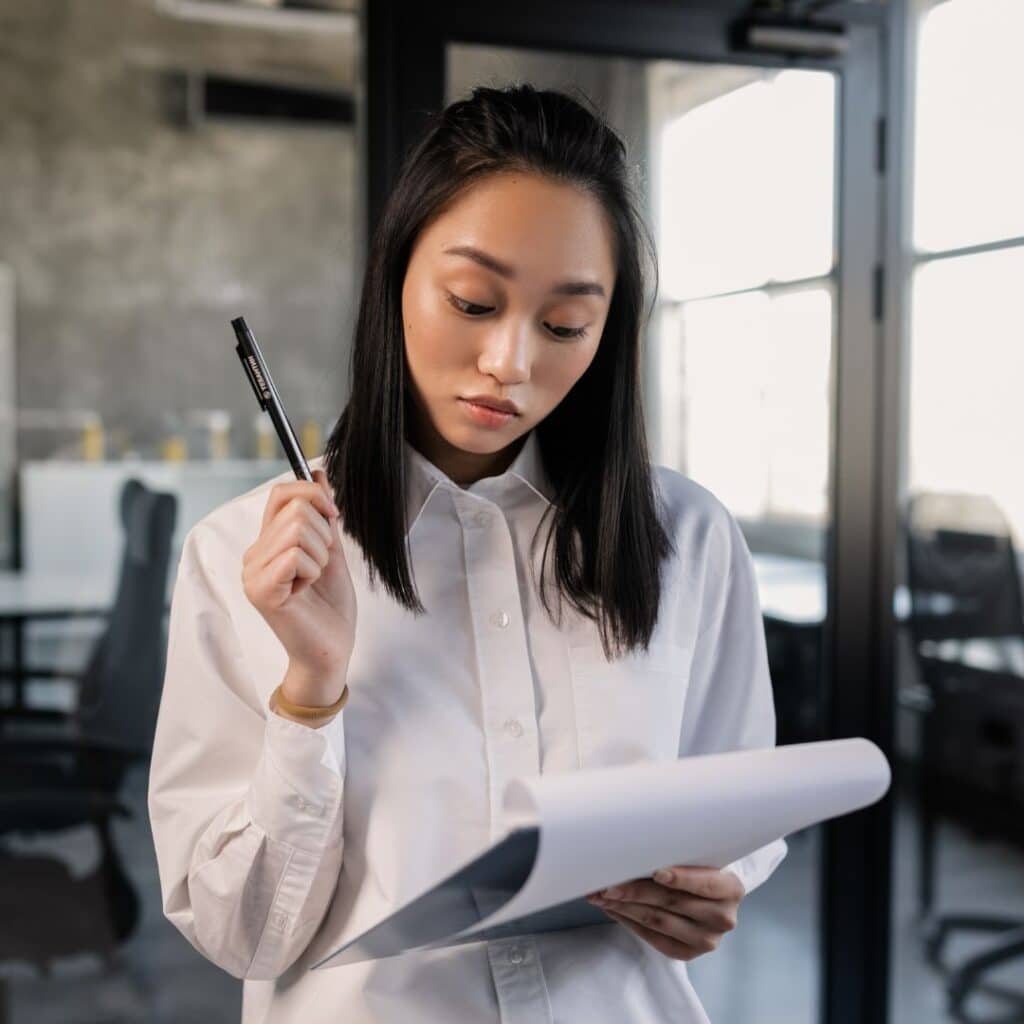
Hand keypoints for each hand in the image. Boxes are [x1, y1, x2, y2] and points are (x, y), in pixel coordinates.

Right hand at [242, 469, 356, 705]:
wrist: (332, 649)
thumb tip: (318, 472)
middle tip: (321, 567)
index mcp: (267, 543)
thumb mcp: (331, 549)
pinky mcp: (260, 590)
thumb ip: (323, 514)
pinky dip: (314, 571)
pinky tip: (305, 592)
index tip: (334, 516)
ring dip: (321, 555)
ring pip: (299, 528)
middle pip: (297, 509)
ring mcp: (253, 573)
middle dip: (324, 535)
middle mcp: (253, 555)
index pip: (281, 493)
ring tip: (313, 581)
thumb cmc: (330, 606)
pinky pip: (296, 555)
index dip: (314, 494)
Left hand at [585, 865, 744, 961]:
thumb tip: (636, 848)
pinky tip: (612, 909)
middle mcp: (722, 917)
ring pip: (657, 920)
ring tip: (601, 895)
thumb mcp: (697, 856)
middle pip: (672, 902)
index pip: (705, 883)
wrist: (709, 896)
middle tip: (608, 883)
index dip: (681, 878)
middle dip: (635, 891)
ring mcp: (706, 940)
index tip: (656, 872)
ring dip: (625, 907)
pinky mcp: (687, 952)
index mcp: (731, 888)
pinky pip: (652, 937)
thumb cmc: (697, 867)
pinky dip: (628, 921)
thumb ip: (677, 854)